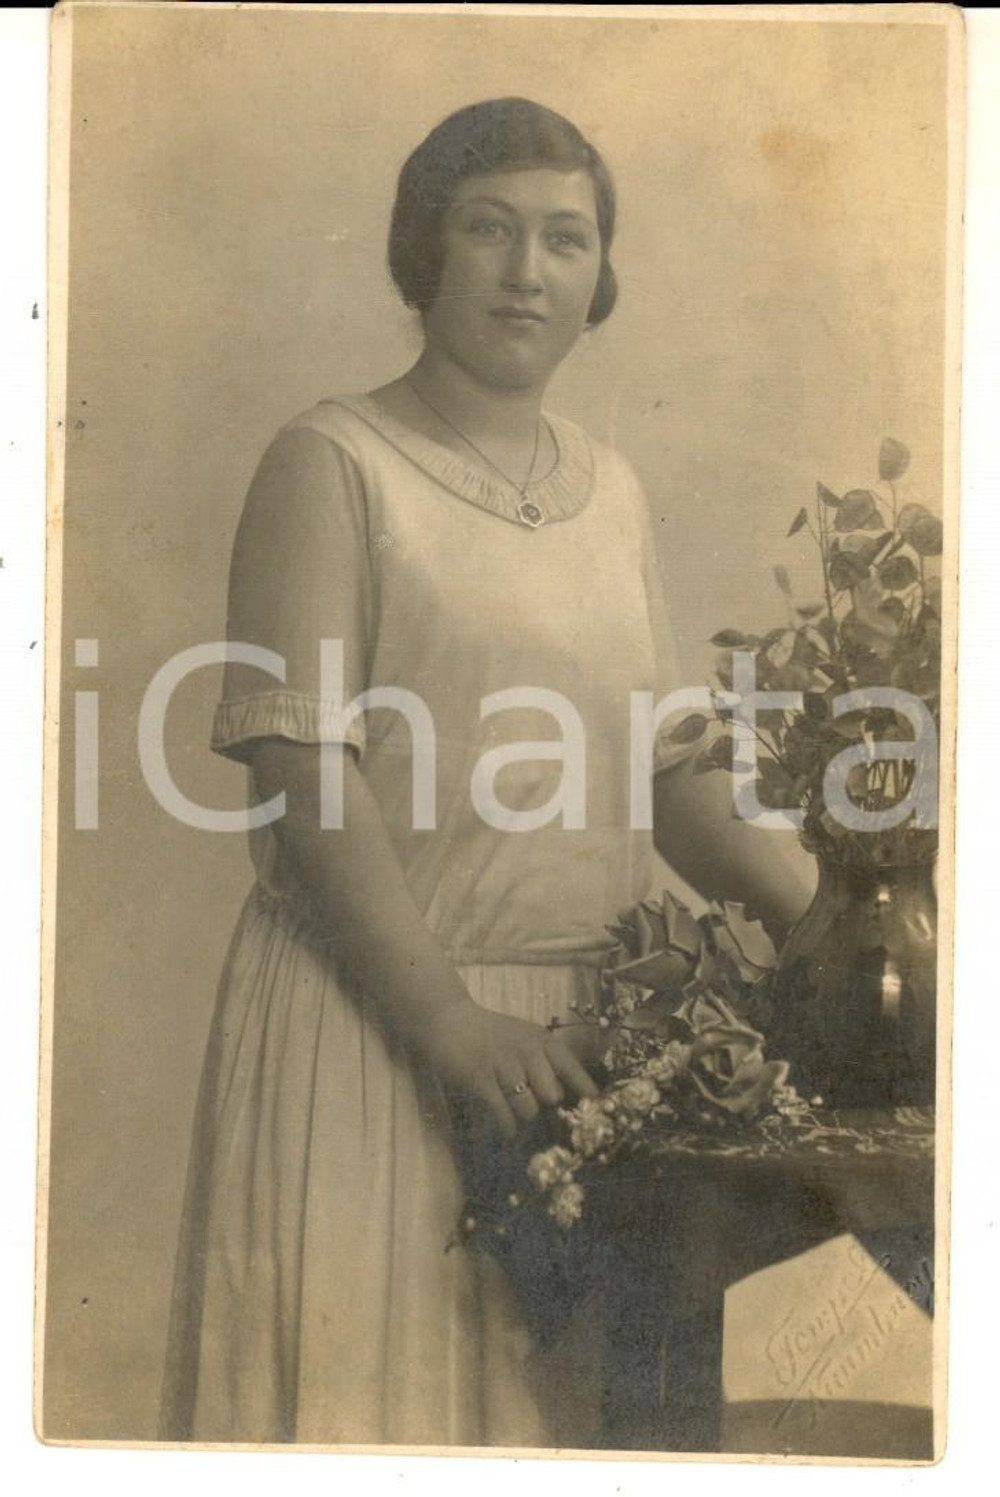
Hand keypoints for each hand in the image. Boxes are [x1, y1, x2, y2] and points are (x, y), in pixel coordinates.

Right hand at [414, 1000, 598, 1138]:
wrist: (449, 1020)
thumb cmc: (491, 1034)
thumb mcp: (524, 1038)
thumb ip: (545, 1063)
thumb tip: (566, 1100)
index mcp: (543, 1041)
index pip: (574, 1071)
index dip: (587, 1095)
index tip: (599, 1114)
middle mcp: (528, 1052)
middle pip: (553, 1097)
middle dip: (544, 1106)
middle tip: (531, 1106)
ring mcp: (504, 1066)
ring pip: (529, 1110)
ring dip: (521, 1116)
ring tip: (511, 1109)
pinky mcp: (481, 1081)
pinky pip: (504, 1116)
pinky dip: (506, 1126)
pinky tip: (504, 1124)